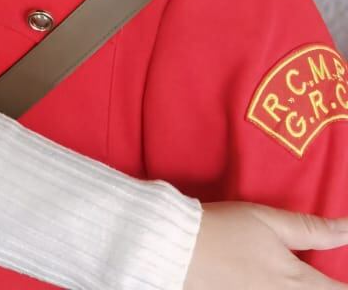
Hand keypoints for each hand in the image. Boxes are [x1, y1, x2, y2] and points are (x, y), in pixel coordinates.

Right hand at [186, 202, 347, 288]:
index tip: (343, 274)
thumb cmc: (222, 229)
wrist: (175, 249)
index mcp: (296, 281)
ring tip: (289, 276)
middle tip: (317, 276)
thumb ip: (312, 229)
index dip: (346, 284)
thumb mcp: (268, 221)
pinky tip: (267, 281)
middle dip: (325, 286)